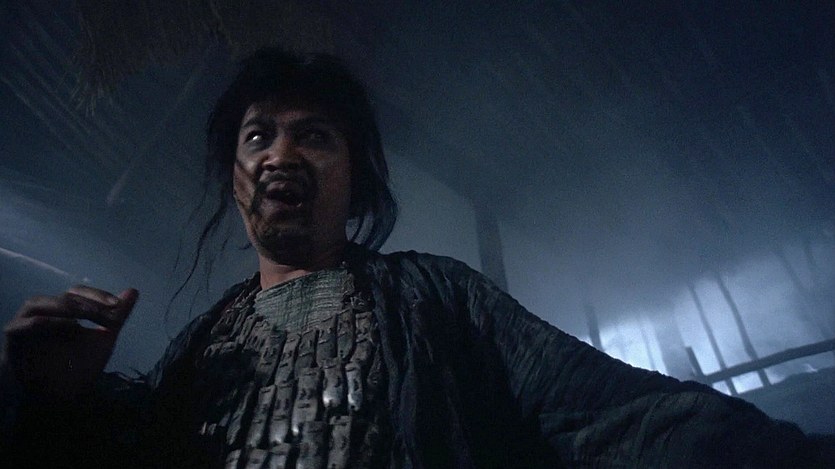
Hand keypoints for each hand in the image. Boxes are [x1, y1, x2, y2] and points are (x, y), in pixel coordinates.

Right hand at [2, 285, 137, 400]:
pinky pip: (25, 325)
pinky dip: (46, 322)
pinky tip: (68, 328)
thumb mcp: (102, 341)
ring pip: (39, 304)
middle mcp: (42, 313)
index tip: (118, 305)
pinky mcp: (12, 339)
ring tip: (88, 315)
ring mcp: (24, 324)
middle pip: (63, 297)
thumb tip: (133, 291)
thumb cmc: (75, 369)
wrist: (56, 400)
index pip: (78, 294)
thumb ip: (116, 317)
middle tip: (109, 310)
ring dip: (66, 307)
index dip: (97, 296)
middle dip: (88, 302)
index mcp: (62, 312)